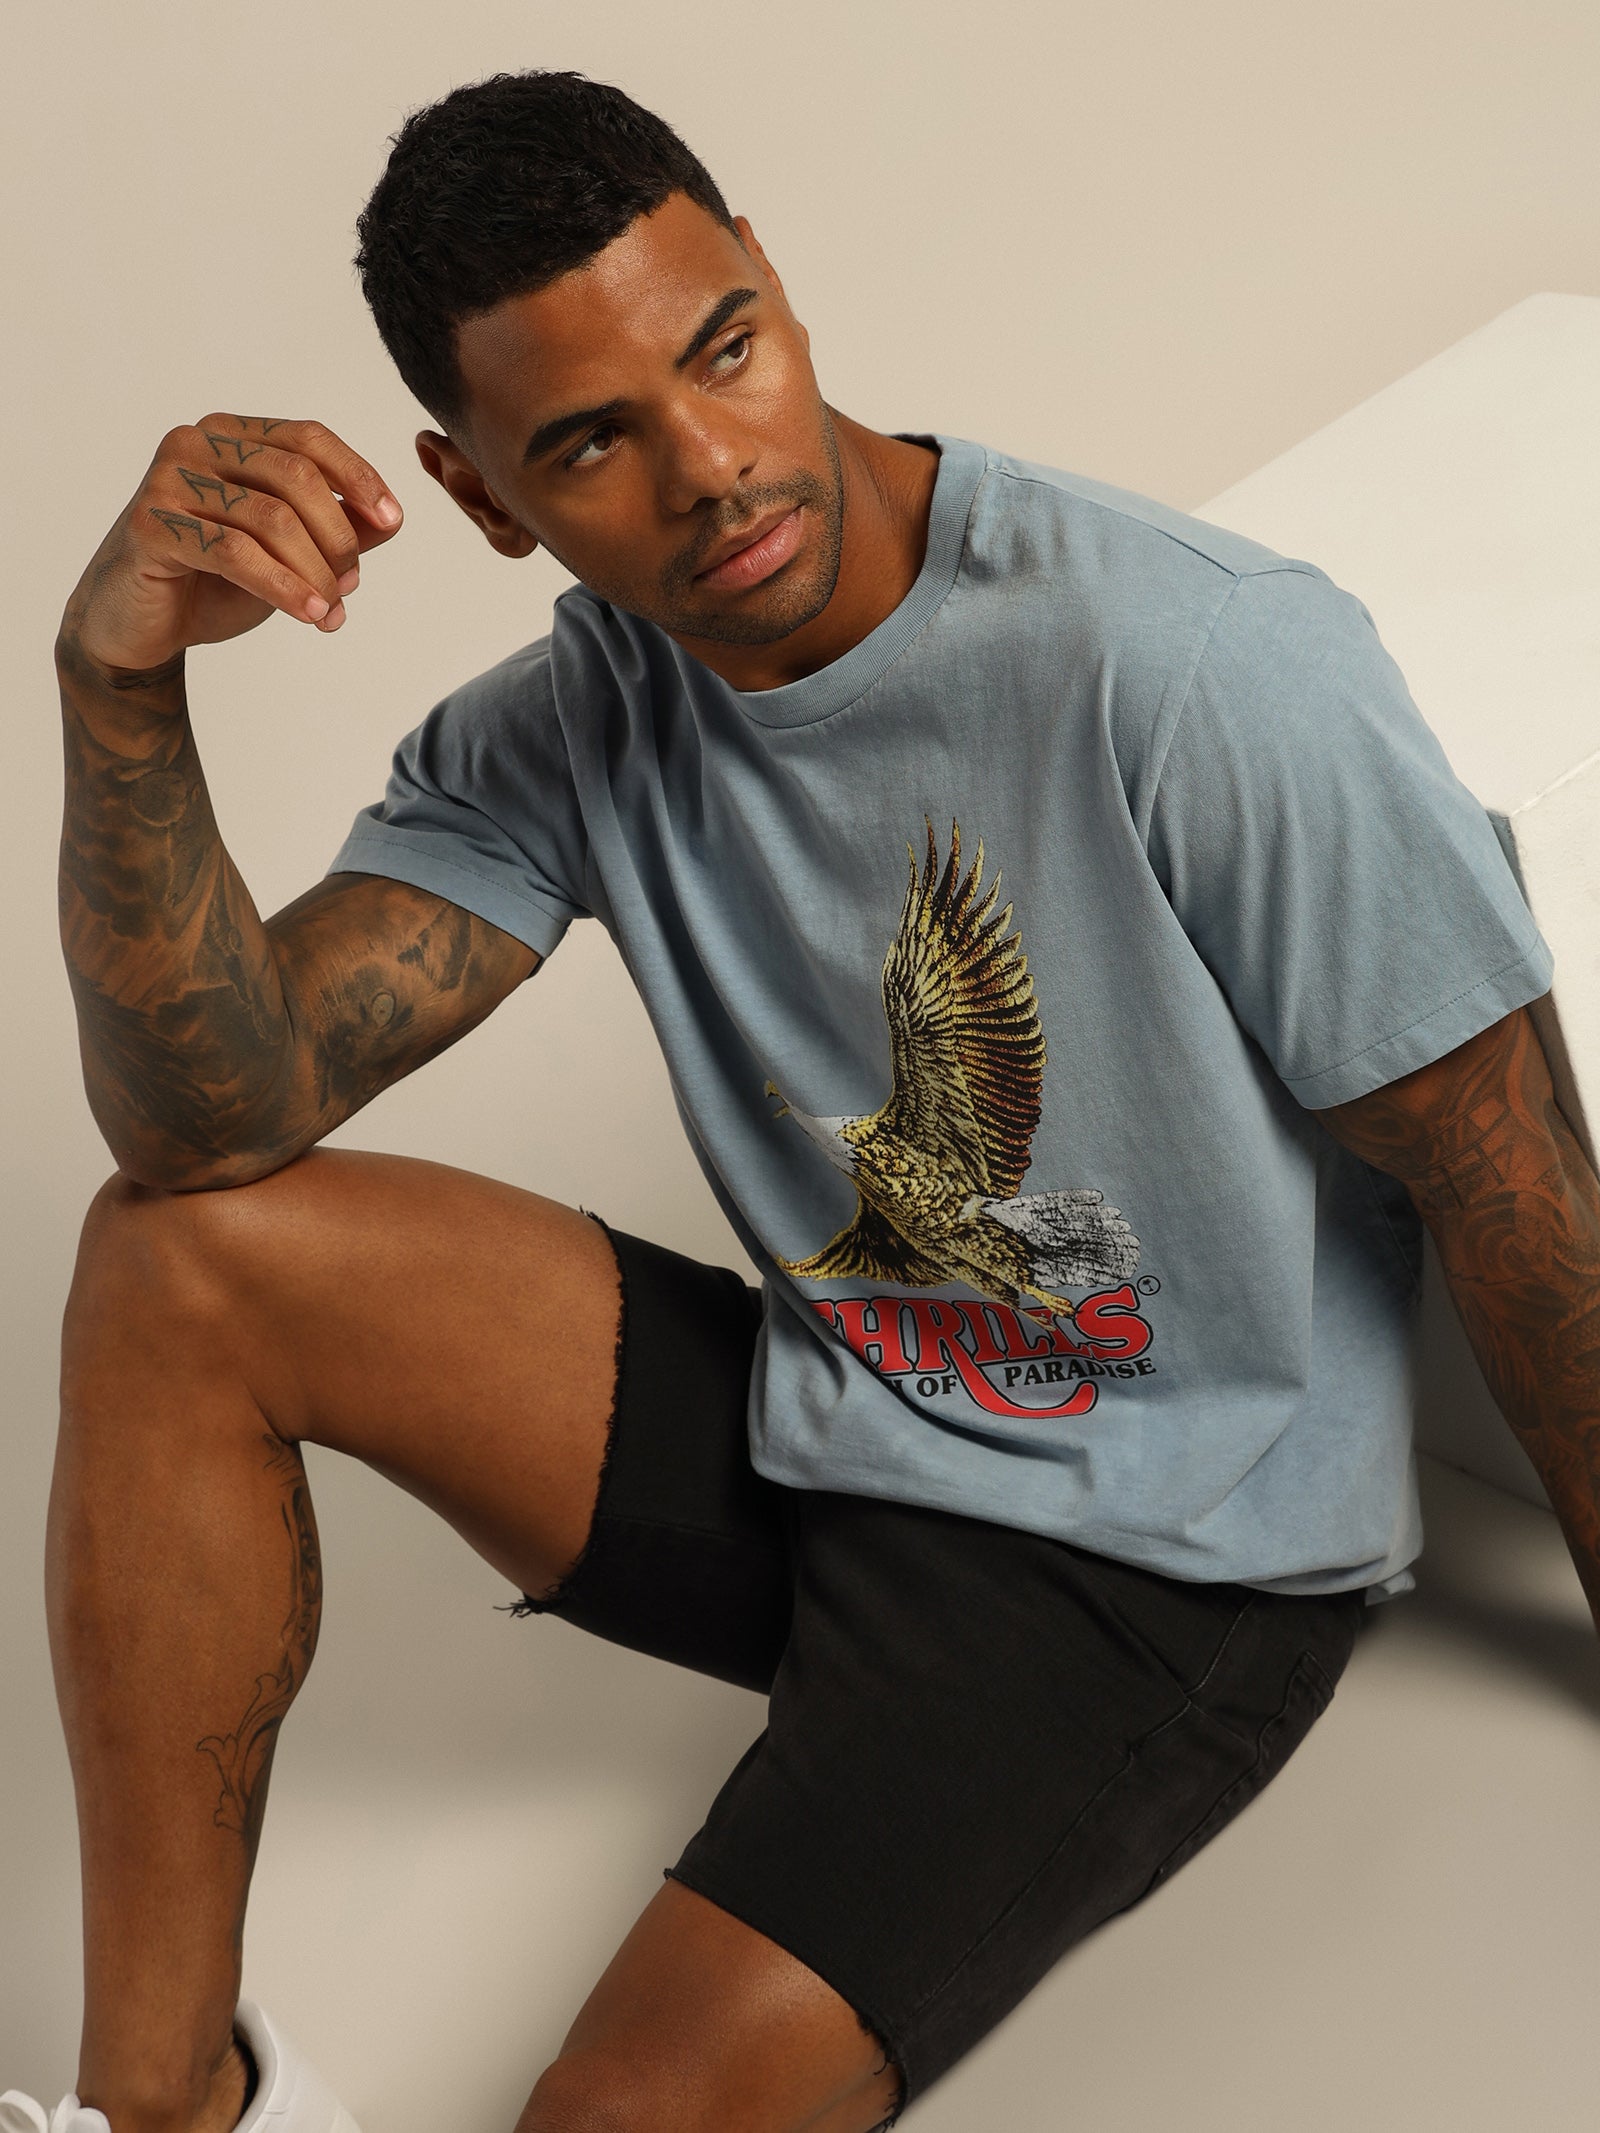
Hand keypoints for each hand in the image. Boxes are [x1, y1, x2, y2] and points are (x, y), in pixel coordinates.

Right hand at [60, 414, 403, 684]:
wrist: (140, 626)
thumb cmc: (215, 583)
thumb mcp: (288, 555)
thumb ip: (334, 532)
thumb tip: (390, 519)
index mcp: (231, 435)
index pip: (308, 438)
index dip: (358, 476)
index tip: (392, 520)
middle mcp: (195, 444)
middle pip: (296, 476)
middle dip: (338, 536)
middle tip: (351, 585)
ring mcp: (168, 480)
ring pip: (271, 518)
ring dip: (315, 572)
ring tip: (331, 610)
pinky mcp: (151, 524)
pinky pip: (235, 552)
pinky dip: (284, 587)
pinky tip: (311, 614)